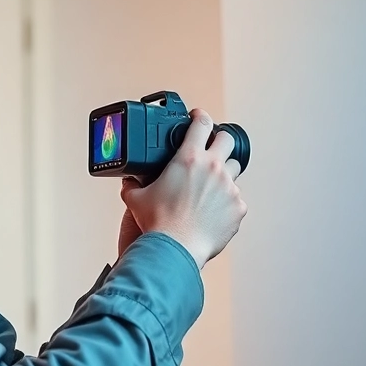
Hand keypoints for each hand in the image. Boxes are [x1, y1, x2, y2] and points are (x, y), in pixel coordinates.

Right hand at [120, 109, 247, 269]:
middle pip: (227, 139)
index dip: (200, 116)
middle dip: (220, 140)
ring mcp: (229, 187)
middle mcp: (213, 168)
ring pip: (234, 169)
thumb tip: (127, 180)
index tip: (198, 118)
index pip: (201, 123)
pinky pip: (236, 198)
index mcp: (189, 158)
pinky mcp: (238, 207)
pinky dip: (227, 202)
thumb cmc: (157, 224)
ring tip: (211, 185)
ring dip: (224, 172)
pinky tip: (213, 211)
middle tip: (211, 148)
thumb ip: (132, 185)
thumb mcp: (136, 199)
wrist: (176, 249)